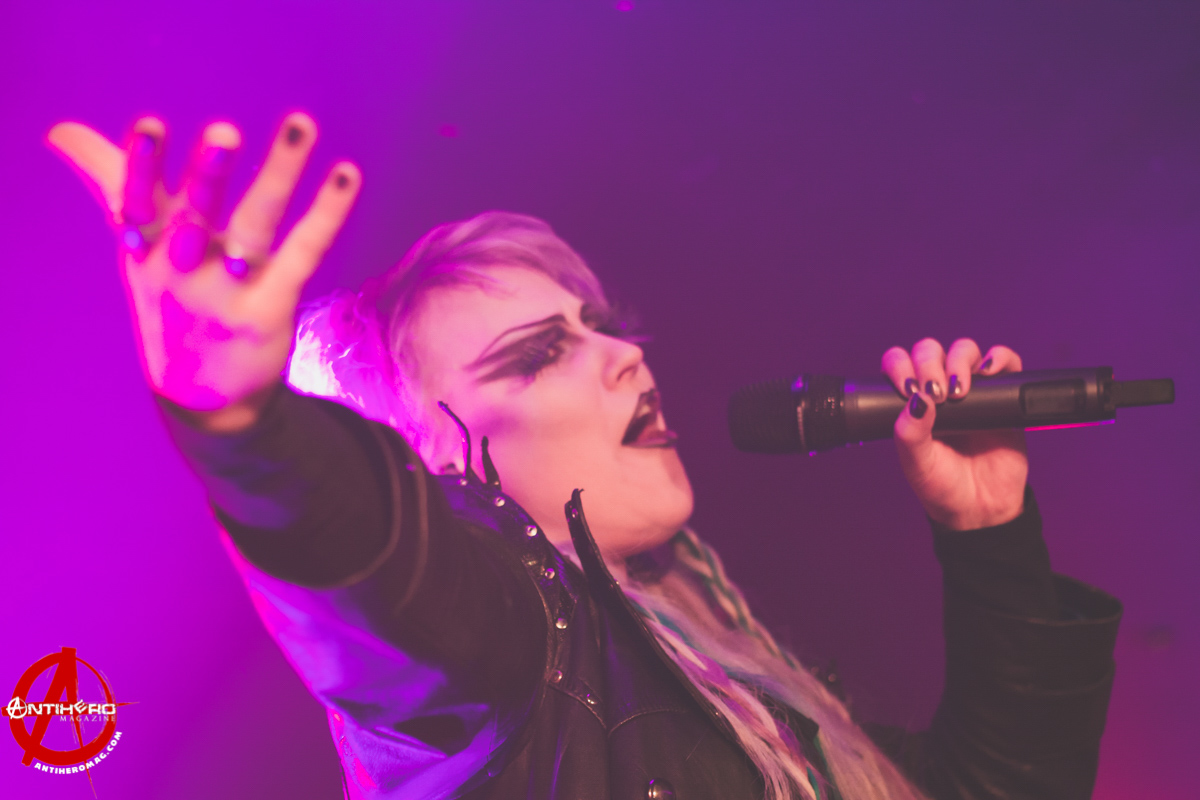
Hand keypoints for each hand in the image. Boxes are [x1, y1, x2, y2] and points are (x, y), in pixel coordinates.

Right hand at [47, 113, 360, 429]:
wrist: (202, 398)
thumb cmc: (167, 300)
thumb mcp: (134, 248)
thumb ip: (110, 182)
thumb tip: (61, 130)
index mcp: (145, 250)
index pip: (138, 203)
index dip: (143, 167)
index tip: (150, 124)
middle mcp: (184, 270)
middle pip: (196, 216)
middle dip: (209, 176)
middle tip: (224, 132)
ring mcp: (231, 290)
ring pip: (257, 224)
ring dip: (279, 173)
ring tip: (301, 122)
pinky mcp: (273, 305)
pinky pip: (303, 251)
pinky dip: (327, 212)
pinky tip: (348, 173)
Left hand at [881, 338, 1028, 529]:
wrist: (981, 508)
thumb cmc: (943, 486)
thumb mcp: (917, 464)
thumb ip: (910, 434)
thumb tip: (916, 400)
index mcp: (912, 403)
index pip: (900, 364)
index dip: (900, 365)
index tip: (907, 388)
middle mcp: (940, 390)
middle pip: (931, 351)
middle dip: (929, 363)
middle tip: (936, 393)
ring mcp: (973, 391)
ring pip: (964, 351)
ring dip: (959, 359)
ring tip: (960, 390)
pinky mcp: (1004, 397)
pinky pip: (1005, 363)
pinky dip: (999, 357)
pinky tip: (989, 370)